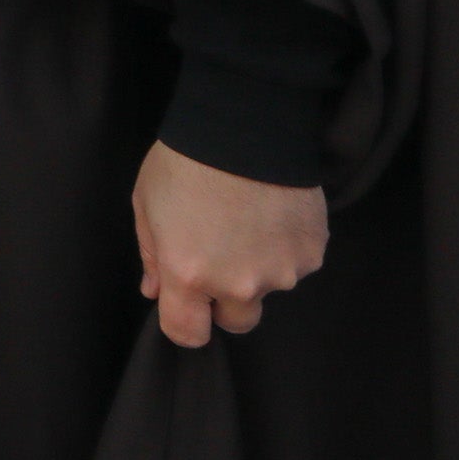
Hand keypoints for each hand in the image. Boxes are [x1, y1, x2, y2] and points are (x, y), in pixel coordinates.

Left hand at [134, 141, 328, 347]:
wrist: (244, 126)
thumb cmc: (186, 161)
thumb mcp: (147, 204)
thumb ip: (152, 255)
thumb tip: (155, 290)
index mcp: (189, 275)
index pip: (187, 334)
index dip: (186, 323)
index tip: (186, 306)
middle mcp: (237, 284)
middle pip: (236, 322)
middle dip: (226, 302)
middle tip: (220, 258)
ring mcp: (280, 271)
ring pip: (269, 289)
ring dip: (259, 268)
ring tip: (247, 221)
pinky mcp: (311, 253)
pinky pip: (296, 265)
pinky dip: (284, 248)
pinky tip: (271, 214)